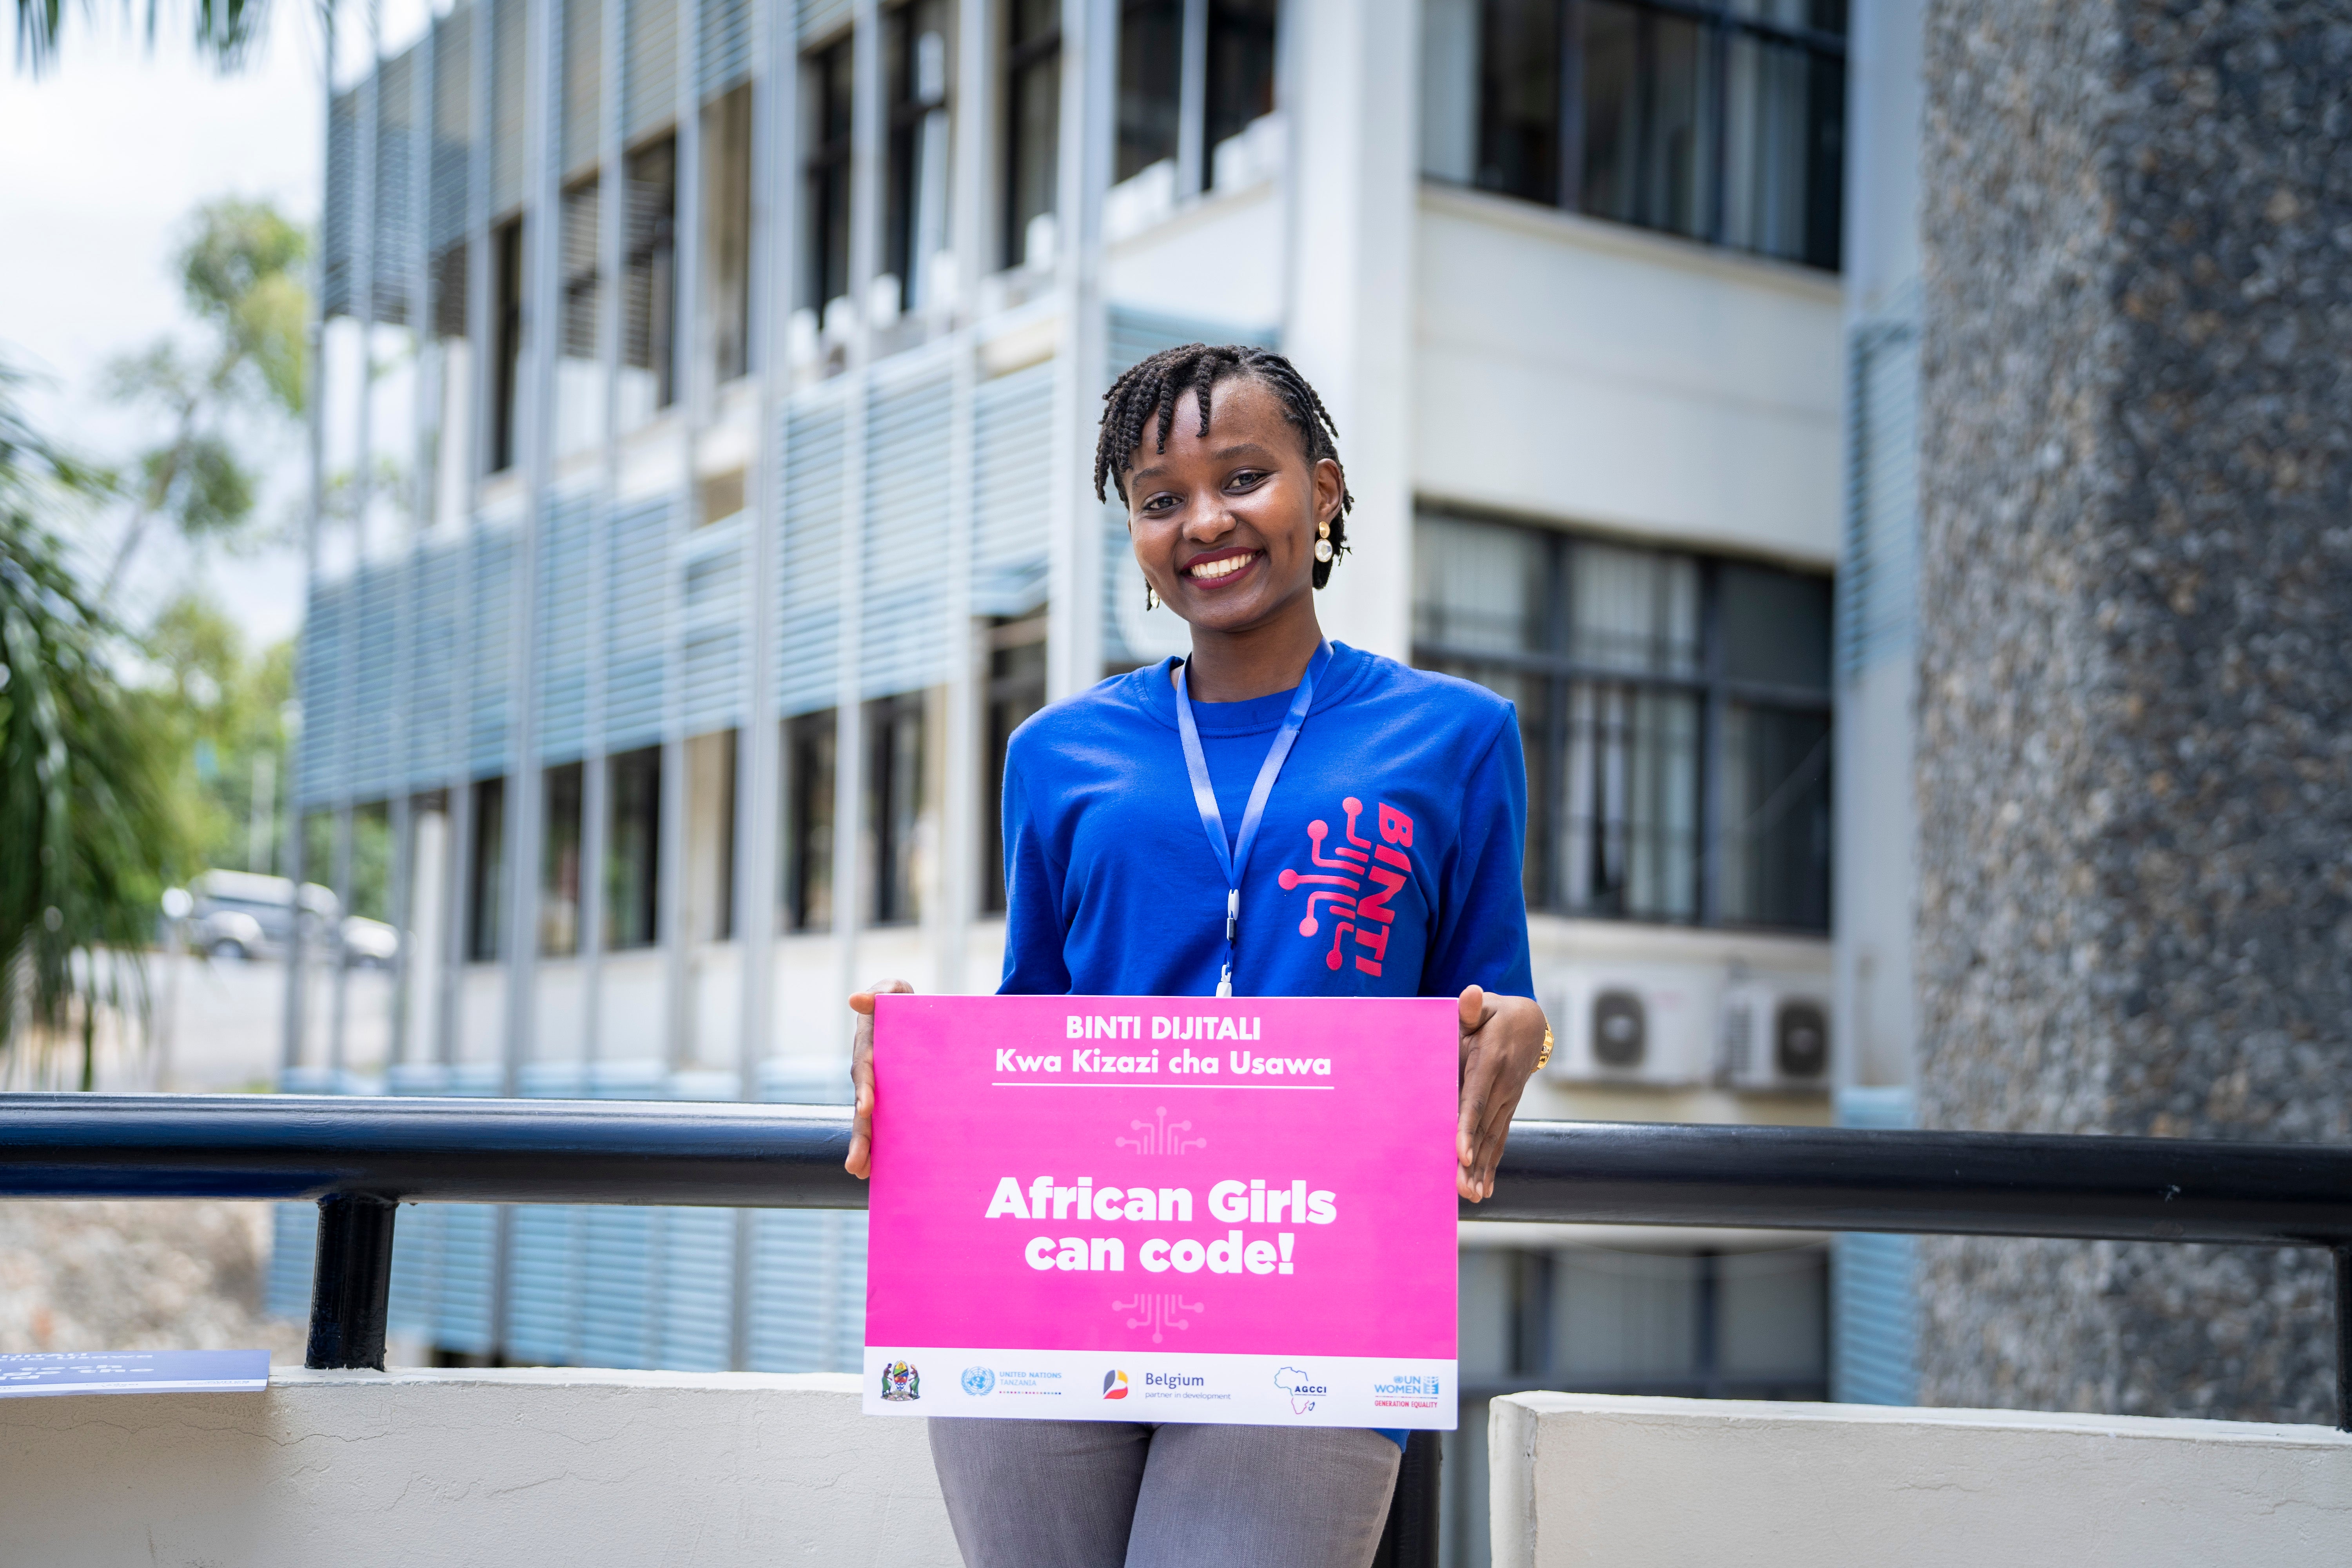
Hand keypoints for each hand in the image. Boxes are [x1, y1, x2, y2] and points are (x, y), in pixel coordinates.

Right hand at [845, 980, 913, 1178]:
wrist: (910, 1020)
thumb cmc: (901, 1004)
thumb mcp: (895, 993)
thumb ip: (881, 994)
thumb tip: (855, 999)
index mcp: (869, 1050)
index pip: (865, 1071)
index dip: (865, 1089)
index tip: (866, 1108)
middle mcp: (868, 1077)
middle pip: (861, 1108)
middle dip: (859, 1135)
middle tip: (856, 1163)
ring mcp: (877, 1093)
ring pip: (868, 1124)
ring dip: (864, 1149)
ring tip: (860, 1173)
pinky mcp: (889, 1105)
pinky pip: (883, 1128)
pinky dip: (880, 1149)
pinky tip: (877, 1175)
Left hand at [1456, 985, 1546, 1202]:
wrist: (1530, 1022)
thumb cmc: (1494, 1015)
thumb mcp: (1483, 1007)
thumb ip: (1470, 1007)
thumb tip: (1470, 994)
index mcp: (1491, 1062)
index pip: (1475, 1099)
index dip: (1467, 1127)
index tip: (1460, 1153)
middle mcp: (1502, 1087)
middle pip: (1484, 1128)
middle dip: (1472, 1161)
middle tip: (1461, 1190)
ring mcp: (1508, 1100)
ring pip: (1493, 1139)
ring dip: (1482, 1170)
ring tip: (1472, 1197)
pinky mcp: (1508, 1109)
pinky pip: (1500, 1139)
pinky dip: (1492, 1165)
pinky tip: (1485, 1190)